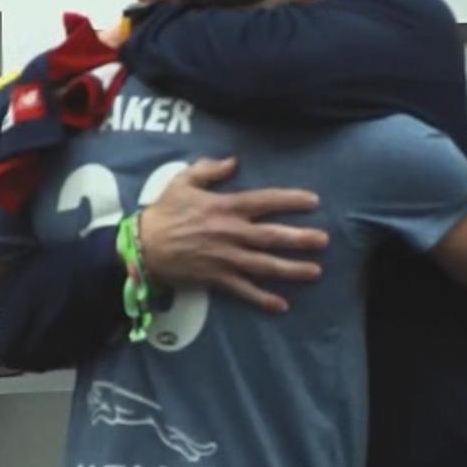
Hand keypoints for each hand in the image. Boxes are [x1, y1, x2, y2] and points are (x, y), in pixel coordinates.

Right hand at [138, 157, 328, 312]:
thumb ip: (209, 169)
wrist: (142, 246)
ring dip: (292, 269)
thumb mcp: (183, 181)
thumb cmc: (164, 212)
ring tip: (315, 272)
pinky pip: (244, 290)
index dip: (291, 200)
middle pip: (273, 236)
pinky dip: (262, 299)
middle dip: (301, 239)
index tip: (314, 200)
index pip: (266, 201)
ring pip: (265, 265)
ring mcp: (226, 258)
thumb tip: (233, 161)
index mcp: (226, 207)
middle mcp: (232, 233)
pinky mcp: (217, 278)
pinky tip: (282, 305)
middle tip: (324, 241)